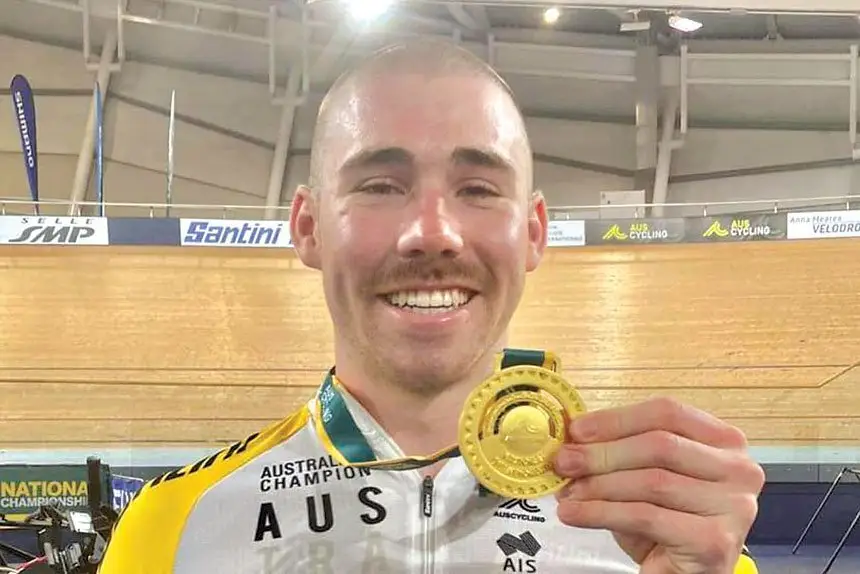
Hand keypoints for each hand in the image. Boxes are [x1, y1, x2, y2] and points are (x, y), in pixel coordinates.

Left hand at [552, 397, 764, 573]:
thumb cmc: (666, 524)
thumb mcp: (642, 477)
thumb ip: (618, 453)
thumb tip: (572, 439)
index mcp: (724, 441)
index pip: (668, 413)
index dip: (617, 419)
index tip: (577, 429)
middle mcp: (739, 469)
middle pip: (660, 445)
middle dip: (602, 453)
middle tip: (564, 461)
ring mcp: (733, 506)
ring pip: (652, 482)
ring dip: (599, 485)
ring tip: (567, 492)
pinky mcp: (715, 541)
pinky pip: (645, 517)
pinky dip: (601, 513)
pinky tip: (574, 514)